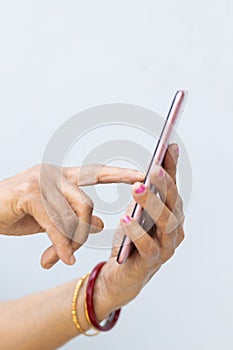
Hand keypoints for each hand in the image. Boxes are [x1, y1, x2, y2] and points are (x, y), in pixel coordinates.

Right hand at [0, 164, 143, 268]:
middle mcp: (54, 174)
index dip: (120, 173)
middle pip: (86, 203)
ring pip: (72, 215)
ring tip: (63, 253)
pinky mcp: (29, 195)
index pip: (97, 173)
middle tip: (75, 247)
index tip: (142, 175)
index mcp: (62, 176)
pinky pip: (54, 224)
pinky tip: (62, 258)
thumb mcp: (52, 216)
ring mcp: (41, 182)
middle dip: (86, 230)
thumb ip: (75, 217)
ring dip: (70, 240)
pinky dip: (60, 245)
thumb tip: (101, 224)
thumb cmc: (17, 212)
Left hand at [95, 144, 184, 314]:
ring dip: (152, 205)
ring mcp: (166, 247)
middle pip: (173, 204)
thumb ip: (149, 190)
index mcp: (171, 214)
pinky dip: (137, 232)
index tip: (169, 146)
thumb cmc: (132, 240)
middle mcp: (174, 229)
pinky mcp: (151, 262)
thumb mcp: (140, 210)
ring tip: (137, 188)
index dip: (171, 167)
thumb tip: (156, 163)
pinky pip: (147, 246)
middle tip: (153, 169)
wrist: (122, 273)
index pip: (173, 186)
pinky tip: (125, 218)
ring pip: (165, 224)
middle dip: (164, 185)